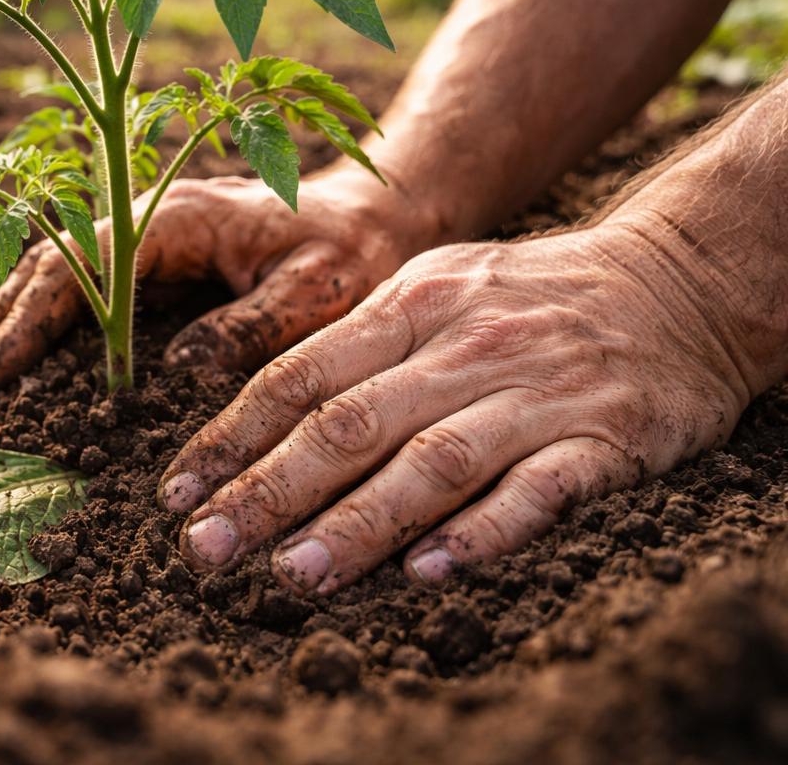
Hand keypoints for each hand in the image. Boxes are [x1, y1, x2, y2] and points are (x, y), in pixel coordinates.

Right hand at [0, 172, 425, 390]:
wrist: (378, 216)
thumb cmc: (354, 252)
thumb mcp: (322, 290)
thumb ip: (253, 326)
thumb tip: (180, 371)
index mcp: (180, 217)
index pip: (84, 262)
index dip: (34, 316)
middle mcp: (152, 214)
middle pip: (54, 257)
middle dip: (5, 315)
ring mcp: (150, 230)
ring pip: (60, 263)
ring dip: (13, 310)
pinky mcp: (157, 253)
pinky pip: (86, 276)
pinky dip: (45, 309)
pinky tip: (21, 346)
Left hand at [160, 217, 753, 592]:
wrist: (676, 281)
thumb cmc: (529, 297)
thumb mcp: (437, 289)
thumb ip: (359, 347)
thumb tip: (262, 422)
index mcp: (410, 304)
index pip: (301, 376)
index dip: (233, 437)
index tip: (179, 493)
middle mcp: (464, 345)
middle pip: (350, 424)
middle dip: (269, 490)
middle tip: (207, 549)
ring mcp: (535, 391)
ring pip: (432, 462)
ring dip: (358, 523)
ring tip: (294, 575)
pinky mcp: (605, 438)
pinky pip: (537, 490)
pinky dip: (483, 531)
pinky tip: (431, 572)